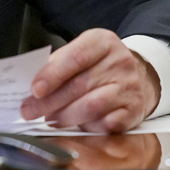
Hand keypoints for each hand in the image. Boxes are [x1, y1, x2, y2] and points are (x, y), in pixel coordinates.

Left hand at [20, 28, 160, 132]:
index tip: (35, 89)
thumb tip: (30, 85)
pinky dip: (87, 127)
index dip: (52, 74)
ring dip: (65, 116)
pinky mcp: (134, 111)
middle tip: (29, 110)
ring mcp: (130, 87)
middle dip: (49, 102)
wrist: (139, 77)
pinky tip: (74, 126)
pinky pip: (106, 124)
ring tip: (49, 119)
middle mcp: (120, 62)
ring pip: (92, 106)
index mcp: (102, 42)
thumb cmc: (100, 65)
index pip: (75, 57)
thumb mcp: (81, 52)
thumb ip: (57, 64)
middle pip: (79, 85)